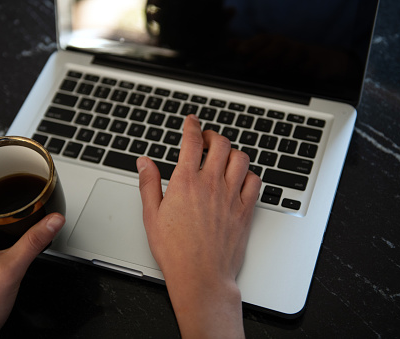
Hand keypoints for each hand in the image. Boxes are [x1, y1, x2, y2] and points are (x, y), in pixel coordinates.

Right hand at [137, 115, 261, 337]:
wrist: (201, 276)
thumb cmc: (175, 250)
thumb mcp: (152, 215)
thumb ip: (149, 184)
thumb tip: (144, 162)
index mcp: (186, 182)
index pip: (192, 141)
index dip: (192, 126)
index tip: (192, 121)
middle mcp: (211, 184)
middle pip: (221, 144)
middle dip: (213, 135)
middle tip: (207, 140)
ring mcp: (230, 196)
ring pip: (241, 159)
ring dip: (233, 152)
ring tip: (225, 156)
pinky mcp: (244, 211)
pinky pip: (255, 182)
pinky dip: (249, 175)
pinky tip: (240, 179)